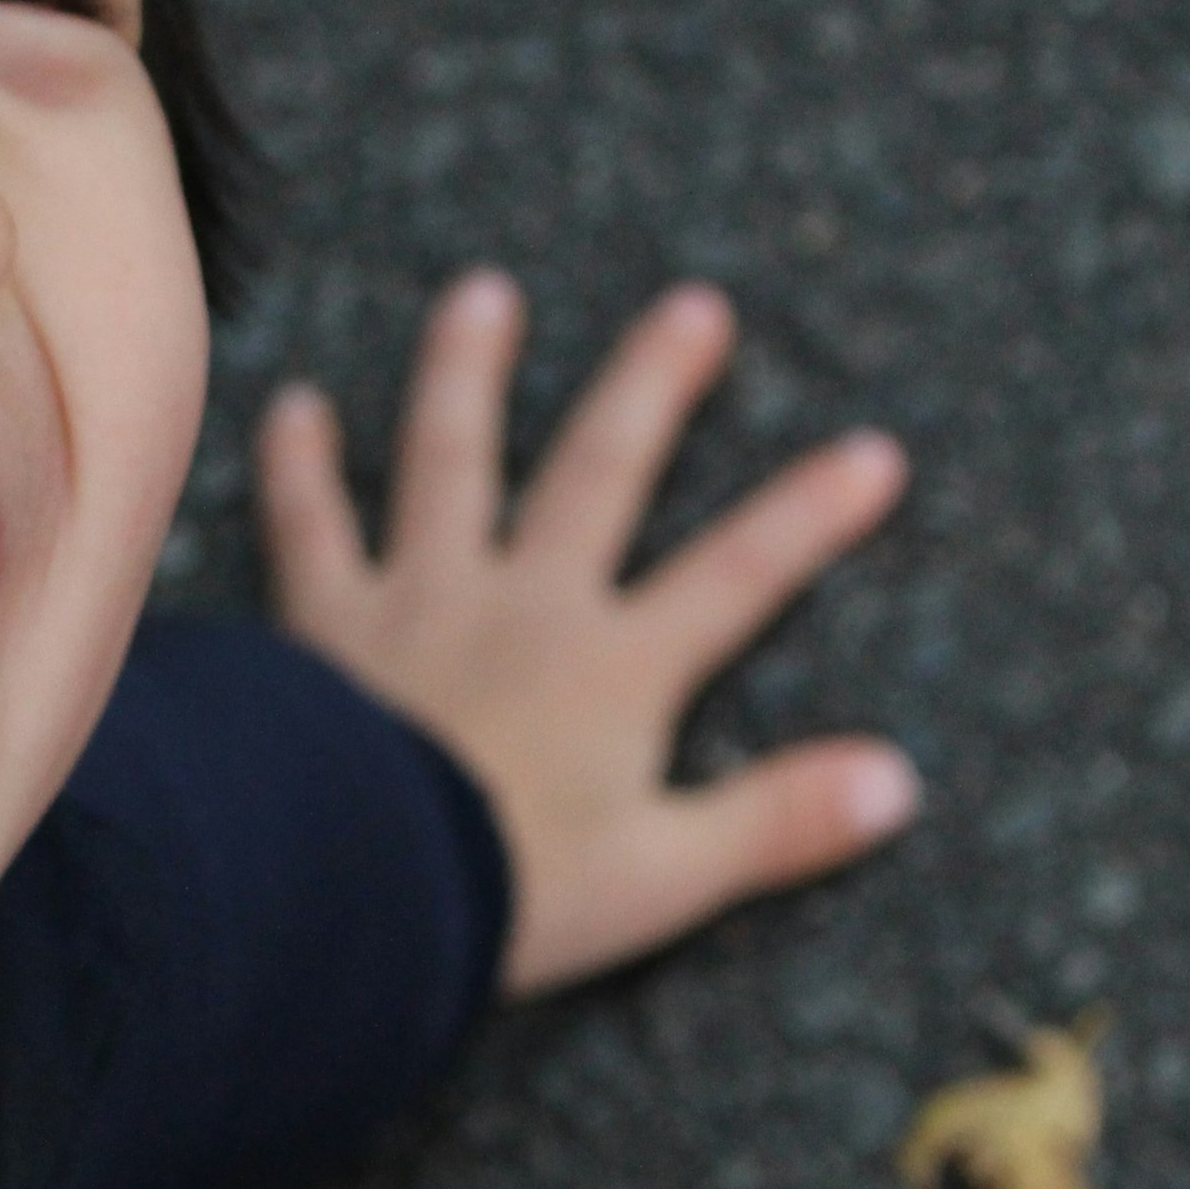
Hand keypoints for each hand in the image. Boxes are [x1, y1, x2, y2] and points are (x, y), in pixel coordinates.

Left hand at [256, 269, 918, 997]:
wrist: (354, 885)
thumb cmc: (510, 893)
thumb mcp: (666, 874)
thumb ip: (778, 821)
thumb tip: (897, 783)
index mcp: (615, 668)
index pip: (736, 577)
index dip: (808, 516)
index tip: (873, 453)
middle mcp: (524, 604)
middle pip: (600, 472)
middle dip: (653, 387)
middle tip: (694, 307)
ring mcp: (419, 599)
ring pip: (449, 458)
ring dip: (468, 371)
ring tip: (483, 295)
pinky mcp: (322, 622)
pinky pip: (308, 525)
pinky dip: (296, 465)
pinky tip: (292, 406)